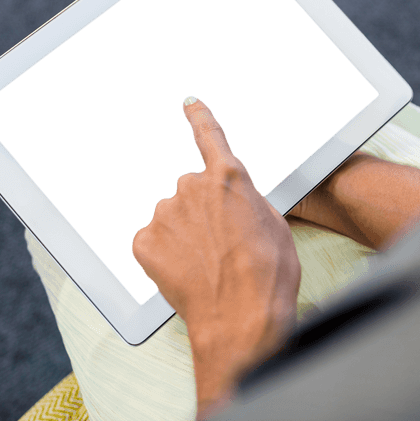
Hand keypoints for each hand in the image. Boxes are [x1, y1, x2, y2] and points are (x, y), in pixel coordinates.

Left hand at [132, 97, 300, 419]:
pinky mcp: (144, 242)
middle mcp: (191, 187)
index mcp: (228, 177)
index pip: (210, 136)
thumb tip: (233, 201)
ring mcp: (164, 214)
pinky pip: (153, 241)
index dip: (200, 118)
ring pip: (172, 217)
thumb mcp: (275, 225)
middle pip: (191, 191)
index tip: (189, 103)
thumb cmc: (268, 274)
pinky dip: (165, 254)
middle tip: (223, 245)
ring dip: (185, 235)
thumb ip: (248, 201)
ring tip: (208, 265)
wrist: (242, 317)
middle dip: (202, 212)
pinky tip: (186, 272)